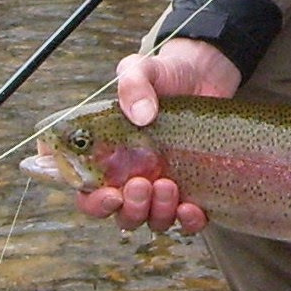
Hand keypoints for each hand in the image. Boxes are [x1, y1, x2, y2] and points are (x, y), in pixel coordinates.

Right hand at [75, 37, 241, 233]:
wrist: (205, 73)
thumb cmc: (164, 73)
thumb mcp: (142, 69)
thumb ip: (133, 84)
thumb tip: (142, 115)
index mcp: (105, 153)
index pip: (85, 191)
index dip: (93, 202)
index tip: (110, 194)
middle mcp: (129, 175)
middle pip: (117, 214)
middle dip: (128, 209)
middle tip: (140, 185)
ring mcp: (160, 184)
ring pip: (149, 220)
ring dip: (155, 212)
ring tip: (167, 185)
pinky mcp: (191, 187)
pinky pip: (186, 221)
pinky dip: (188, 221)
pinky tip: (192, 208)